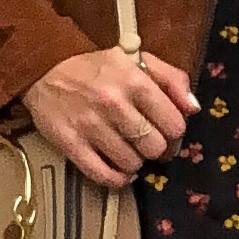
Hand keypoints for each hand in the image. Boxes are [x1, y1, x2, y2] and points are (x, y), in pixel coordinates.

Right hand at [24, 47, 196, 188]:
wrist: (44, 68)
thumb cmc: (97, 67)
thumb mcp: (138, 60)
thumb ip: (172, 79)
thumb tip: (193, 109)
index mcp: (134, 80)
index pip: (174, 124)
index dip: (174, 131)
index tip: (165, 130)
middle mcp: (113, 103)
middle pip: (155, 147)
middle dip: (155, 148)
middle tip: (146, 142)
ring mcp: (91, 126)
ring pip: (132, 164)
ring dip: (135, 162)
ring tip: (128, 150)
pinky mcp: (71, 144)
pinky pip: (104, 176)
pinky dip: (117, 179)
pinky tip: (119, 170)